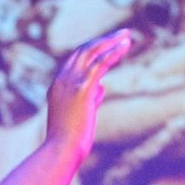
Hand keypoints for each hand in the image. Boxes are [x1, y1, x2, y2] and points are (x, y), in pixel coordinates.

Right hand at [43, 29, 133, 165]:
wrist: (61, 151)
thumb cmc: (69, 140)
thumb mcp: (80, 114)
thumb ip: (90, 98)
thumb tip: (102, 88)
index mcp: (57, 86)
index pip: (76, 61)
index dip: (94, 51)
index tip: (110, 46)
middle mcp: (62, 80)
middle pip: (83, 51)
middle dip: (104, 40)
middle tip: (122, 34)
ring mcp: (70, 82)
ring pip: (92, 52)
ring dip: (111, 42)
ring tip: (127, 36)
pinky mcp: (82, 88)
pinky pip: (100, 63)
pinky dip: (113, 52)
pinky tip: (125, 46)